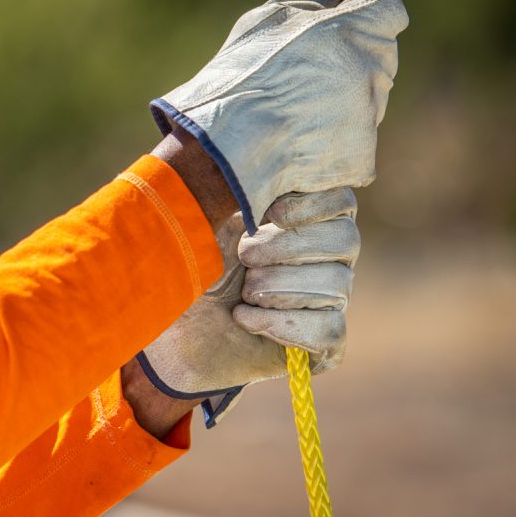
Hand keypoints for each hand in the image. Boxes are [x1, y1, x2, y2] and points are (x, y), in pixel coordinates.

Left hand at [136, 188, 359, 425]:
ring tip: (243, 292)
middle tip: (245, 257)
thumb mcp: (205, 220)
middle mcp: (328, 258)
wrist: (170, 327)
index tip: (272, 213)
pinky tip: (245, 318)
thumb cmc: (192, 267)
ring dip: (279, 287)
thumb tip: (254, 173)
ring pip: (337, 285)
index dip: (312, 205)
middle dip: (289, 248)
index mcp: (306, 220)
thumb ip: (236, 193)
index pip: (341, 201)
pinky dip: (282, 323)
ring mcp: (328, 301)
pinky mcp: (321, 343)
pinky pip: (329, 330)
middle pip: (345, 241)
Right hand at [151, 0, 406, 232]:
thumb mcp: (266, 19)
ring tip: (293, 112)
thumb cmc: (238, 79)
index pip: (388, 7)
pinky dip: (333, 143)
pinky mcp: (363, 158)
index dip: (367, 10)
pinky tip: (298, 142)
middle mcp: (371, 71)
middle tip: (304, 74)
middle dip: (352, 58)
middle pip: (379, 55)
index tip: (345, 19)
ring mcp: (370, 117)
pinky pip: (355, 143)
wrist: (224, 152)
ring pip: (367, 100)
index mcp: (353, 29)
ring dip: (343, 101)